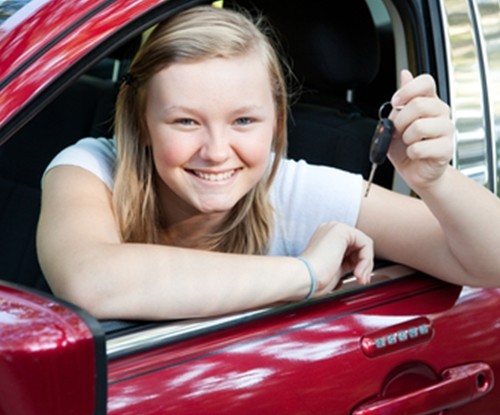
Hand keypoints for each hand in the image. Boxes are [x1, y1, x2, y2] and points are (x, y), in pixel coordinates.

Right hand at [299, 222, 373, 296]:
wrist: (305, 278)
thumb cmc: (314, 279)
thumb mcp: (336, 269)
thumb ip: (347, 262)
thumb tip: (361, 266)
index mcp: (326, 238)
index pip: (352, 248)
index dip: (359, 265)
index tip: (359, 279)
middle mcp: (330, 230)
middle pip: (360, 245)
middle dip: (365, 265)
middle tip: (362, 280)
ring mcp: (335, 228)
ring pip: (364, 244)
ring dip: (366, 265)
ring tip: (359, 278)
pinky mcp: (342, 230)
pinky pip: (365, 243)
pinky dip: (366, 260)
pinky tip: (357, 272)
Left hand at [388, 70, 454, 190]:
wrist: (414, 170)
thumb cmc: (405, 146)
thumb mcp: (396, 121)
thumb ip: (400, 101)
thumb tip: (405, 74)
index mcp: (429, 101)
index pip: (426, 82)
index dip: (408, 90)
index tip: (396, 103)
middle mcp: (440, 112)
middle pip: (419, 104)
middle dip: (400, 121)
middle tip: (398, 131)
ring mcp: (446, 130)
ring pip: (419, 126)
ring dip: (405, 138)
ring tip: (408, 143)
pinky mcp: (446, 149)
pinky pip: (420, 148)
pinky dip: (411, 153)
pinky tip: (415, 153)